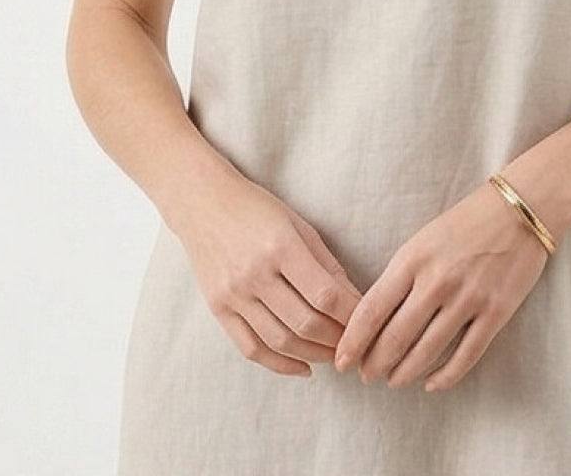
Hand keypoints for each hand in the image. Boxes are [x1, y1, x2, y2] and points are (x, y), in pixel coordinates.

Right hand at [176, 173, 363, 377]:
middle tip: (355, 344)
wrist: (203, 204)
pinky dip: (279, 365)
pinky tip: (302, 367)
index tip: (368, 322)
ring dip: (313, 355)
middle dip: (336, 340)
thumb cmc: (257, 209)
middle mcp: (255, 273)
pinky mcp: (218, 309)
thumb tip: (354, 300)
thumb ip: (326, 263)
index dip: (351, 315)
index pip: (325, 294)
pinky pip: (251, 348)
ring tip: (334, 356)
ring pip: (280, 341)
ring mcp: (234, 294)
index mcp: (281, 246)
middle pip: (305, 323)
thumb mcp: (298, 225)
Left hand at [333, 179, 551, 391]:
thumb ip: (401, 276)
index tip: (342, 361)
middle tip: (366, 376)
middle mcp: (437, 281)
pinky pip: (465, 357)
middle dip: (375, 364)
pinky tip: (431, 384)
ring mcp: (468, 299)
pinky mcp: (496, 313)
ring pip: (426, 353)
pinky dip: (445, 377)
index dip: (353, 342)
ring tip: (393, 381)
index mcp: (413, 259)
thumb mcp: (423, 241)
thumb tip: (376, 319)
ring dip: (404, 374)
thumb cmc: (465, 223)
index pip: (372, 310)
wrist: (519, 210)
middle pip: (395, 338)